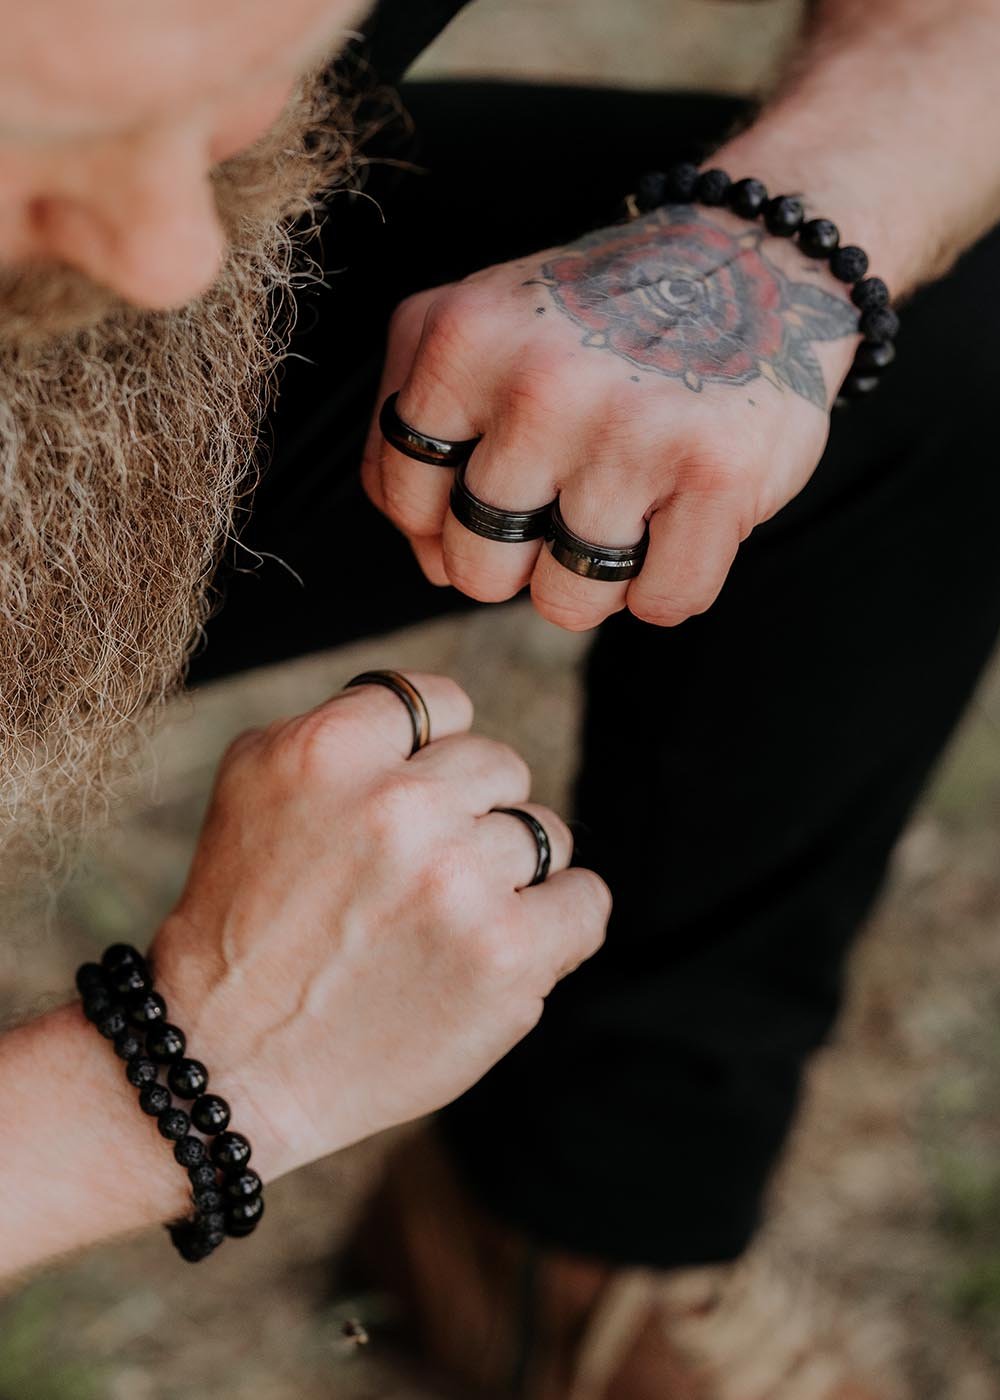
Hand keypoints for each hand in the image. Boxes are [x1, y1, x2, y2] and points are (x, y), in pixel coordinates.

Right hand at [150, 673, 608, 1182]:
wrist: (230, 1061)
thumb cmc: (243, 919)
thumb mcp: (255, 784)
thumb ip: (344, 727)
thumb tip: (437, 721)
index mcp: (331, 751)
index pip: (440, 701)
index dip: (429, 750)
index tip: (407, 795)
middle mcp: (399, 807)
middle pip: (497, 766)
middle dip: (465, 813)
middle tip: (413, 874)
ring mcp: (459, 883)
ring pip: (543, 833)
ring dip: (505, 873)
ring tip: (445, 919)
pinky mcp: (507, 958)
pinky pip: (586, 900)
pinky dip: (559, 918)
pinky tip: (509, 940)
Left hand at [361, 203, 859, 630]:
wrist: (749, 255)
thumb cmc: (602, 321)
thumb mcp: (483, 334)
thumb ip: (428, 441)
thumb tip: (434, 564)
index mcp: (460, 339)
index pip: (402, 499)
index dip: (443, 520)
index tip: (496, 487)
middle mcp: (538, 383)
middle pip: (478, 570)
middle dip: (520, 561)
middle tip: (567, 504)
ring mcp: (629, 428)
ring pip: (567, 603)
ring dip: (598, 580)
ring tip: (628, 510)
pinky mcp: (716, 471)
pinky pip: (661, 603)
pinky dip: (670, 586)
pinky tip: (680, 523)